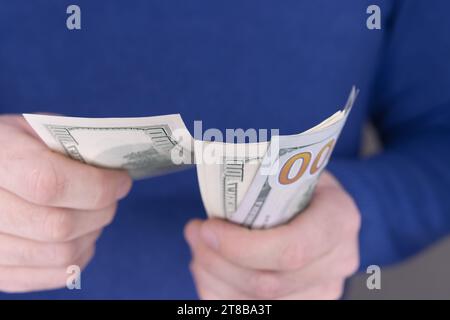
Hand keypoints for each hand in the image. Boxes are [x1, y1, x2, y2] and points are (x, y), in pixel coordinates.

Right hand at [0, 115, 131, 291]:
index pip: (49, 185)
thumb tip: (114, 170)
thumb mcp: (34, 130)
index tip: (121, 181)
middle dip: (101, 210)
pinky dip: (80, 256)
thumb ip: (71, 146)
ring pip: (60, 255)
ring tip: (96, 214)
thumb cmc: (11, 148)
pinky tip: (81, 236)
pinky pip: (54, 275)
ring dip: (92, 233)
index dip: (97, 186)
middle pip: (59, 226)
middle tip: (111, 197)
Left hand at [185, 171, 359, 299]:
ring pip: (256, 301)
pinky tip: (210, 268)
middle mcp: (338, 261)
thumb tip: (211, 188)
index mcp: (338, 219)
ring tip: (199, 248)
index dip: (241, 247)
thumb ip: (260, 181)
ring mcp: (323, 288)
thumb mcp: (290, 167)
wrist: (321, 206)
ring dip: (214, 276)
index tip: (207, 229)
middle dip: (218, 261)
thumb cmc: (298, 182)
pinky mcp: (304, 303)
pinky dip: (219, 291)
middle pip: (268, 282)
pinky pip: (251, 310)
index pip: (291, 248)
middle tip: (195, 233)